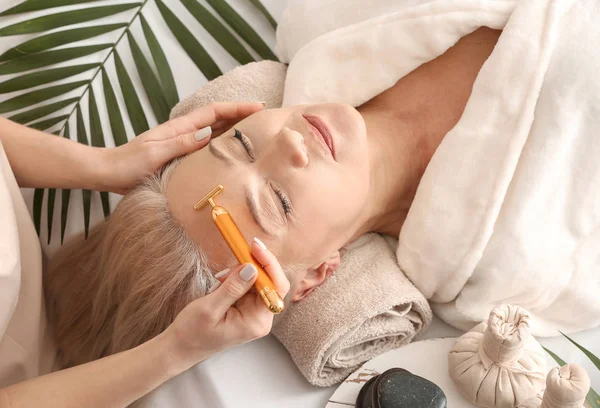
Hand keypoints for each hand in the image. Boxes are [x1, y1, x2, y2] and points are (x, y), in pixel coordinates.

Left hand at [102, 102, 263, 193]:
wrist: (108, 173)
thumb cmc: (127, 165)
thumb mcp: (154, 155)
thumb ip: (180, 144)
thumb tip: (207, 133)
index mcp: (179, 128)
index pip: (214, 113)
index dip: (237, 108)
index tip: (259, 107)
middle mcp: (184, 133)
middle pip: (219, 119)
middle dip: (242, 114)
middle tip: (266, 118)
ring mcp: (183, 144)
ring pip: (215, 132)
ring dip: (236, 129)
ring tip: (258, 132)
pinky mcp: (181, 156)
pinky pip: (208, 147)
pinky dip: (223, 145)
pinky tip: (233, 152)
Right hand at [165, 240, 289, 368]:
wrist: (180, 347)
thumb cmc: (192, 333)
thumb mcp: (210, 308)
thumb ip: (233, 288)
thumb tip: (252, 267)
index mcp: (257, 322)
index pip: (276, 288)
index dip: (269, 264)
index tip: (255, 247)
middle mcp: (261, 318)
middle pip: (269, 282)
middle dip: (249, 269)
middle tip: (227, 269)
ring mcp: (254, 313)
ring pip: (257, 281)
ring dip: (239, 274)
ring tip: (219, 283)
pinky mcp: (246, 308)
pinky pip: (248, 286)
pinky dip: (235, 280)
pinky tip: (221, 285)